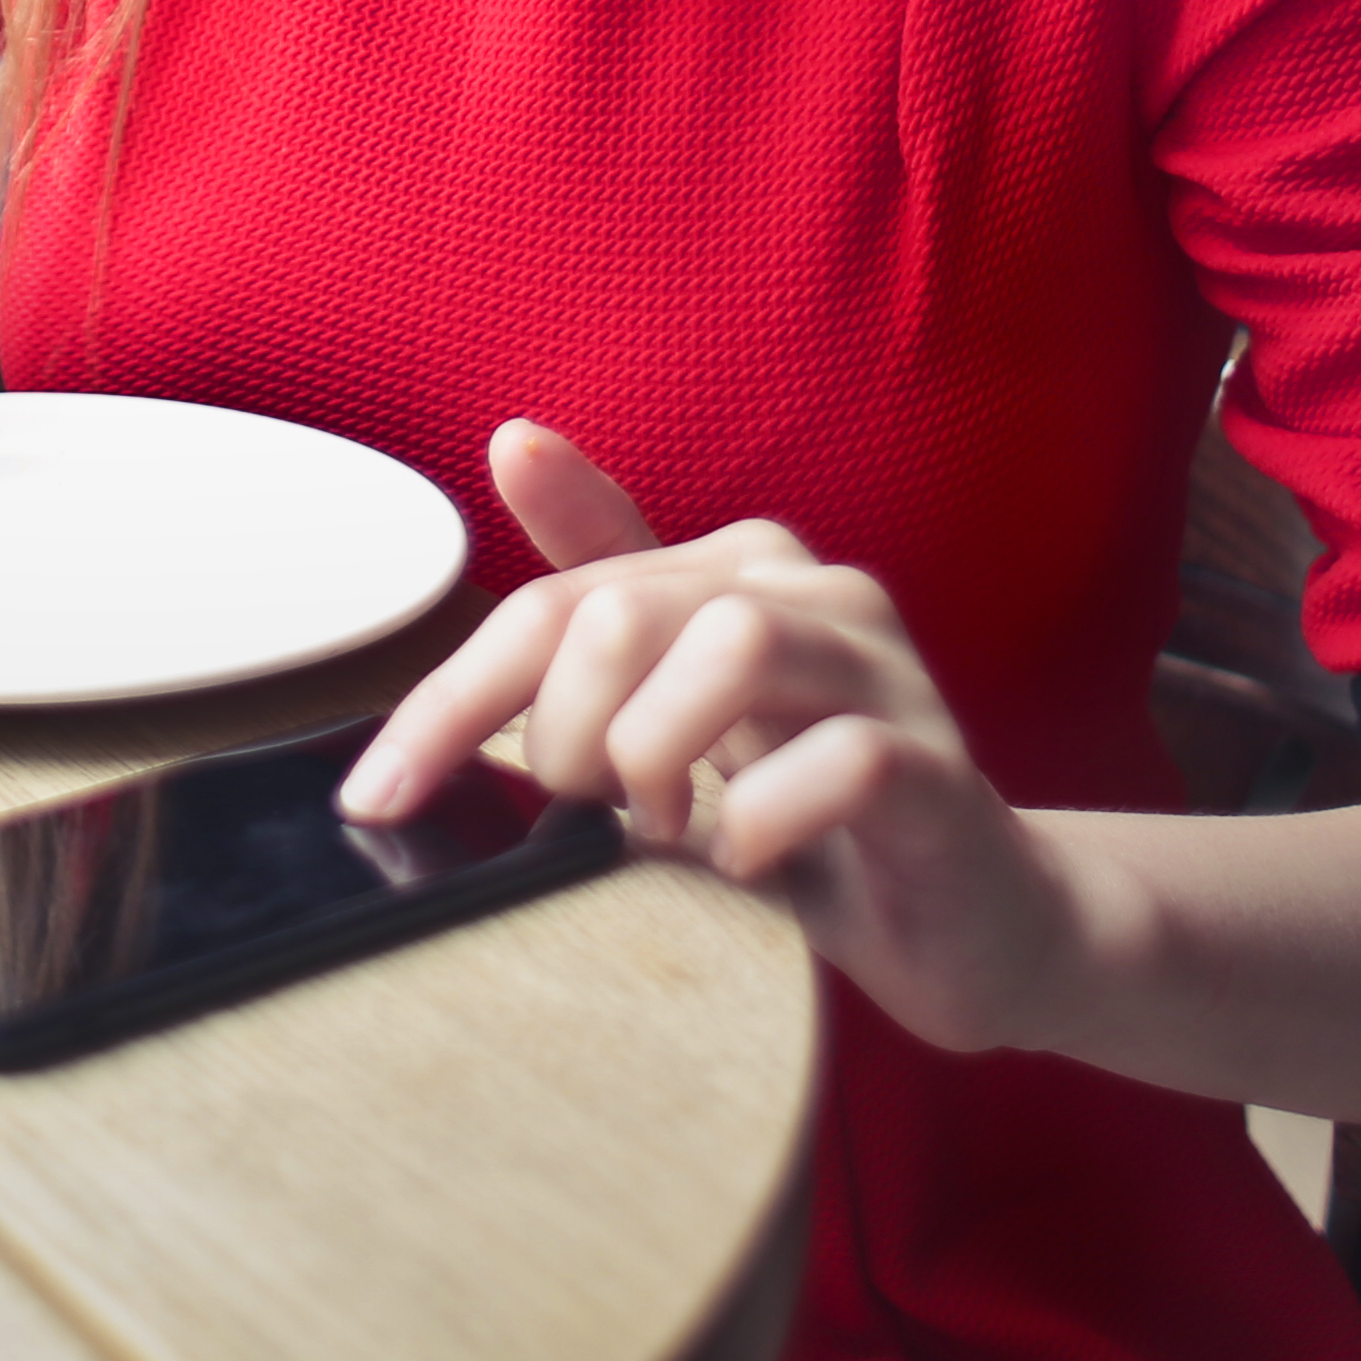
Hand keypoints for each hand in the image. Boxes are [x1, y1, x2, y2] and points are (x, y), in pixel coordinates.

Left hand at [342, 423, 1079, 1057]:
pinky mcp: (940, 772)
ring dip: (652, 757)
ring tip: (656, 830)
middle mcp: (814, 590)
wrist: (983, 921)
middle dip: (558, 736)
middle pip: (616, 615)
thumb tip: (512, 439)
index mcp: (735, 568)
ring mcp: (888, 674)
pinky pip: (843, 762)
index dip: (446, 702)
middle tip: (583, 820)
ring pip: (731, 645)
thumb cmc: (816, 814)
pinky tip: (743, 865)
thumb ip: (604, 583)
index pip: (550, 603)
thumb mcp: (684, 702)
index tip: (377, 798)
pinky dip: (762, 824)